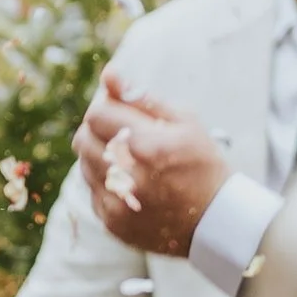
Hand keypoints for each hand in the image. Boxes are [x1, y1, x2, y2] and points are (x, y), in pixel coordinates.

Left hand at [75, 71, 228, 257]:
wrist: (214, 220)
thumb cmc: (201, 163)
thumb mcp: (184, 123)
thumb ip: (142, 98)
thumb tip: (109, 75)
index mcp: (148, 146)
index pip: (97, 114)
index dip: (106, 107)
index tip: (119, 111)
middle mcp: (128, 177)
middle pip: (82, 139)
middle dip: (98, 130)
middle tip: (124, 133)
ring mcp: (117, 203)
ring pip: (84, 164)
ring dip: (100, 155)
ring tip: (130, 158)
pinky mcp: (111, 222)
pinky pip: (92, 190)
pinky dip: (106, 181)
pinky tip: (132, 182)